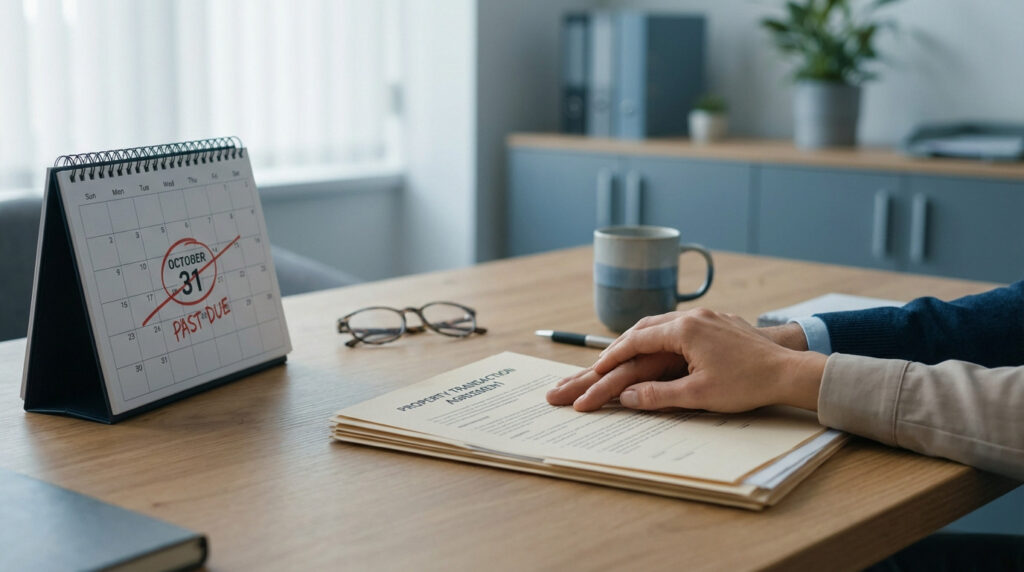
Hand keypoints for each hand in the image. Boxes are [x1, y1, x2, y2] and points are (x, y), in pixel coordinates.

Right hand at [546, 309, 825, 412]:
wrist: (789, 371)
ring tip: (625, 353)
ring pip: (664, 323)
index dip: (612, 357)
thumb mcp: (698, 395)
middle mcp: (693, 317)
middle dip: (621, 346)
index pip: (636, 341)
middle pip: (646, 327)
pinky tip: (661, 347)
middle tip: (602, 362)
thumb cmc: (746, 384)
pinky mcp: (721, 322)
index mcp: (684, 330)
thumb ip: (657, 395)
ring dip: (641, 339)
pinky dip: (663, 337)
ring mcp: (708, 317)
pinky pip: (682, 325)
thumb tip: (625, 397)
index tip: (595, 369)